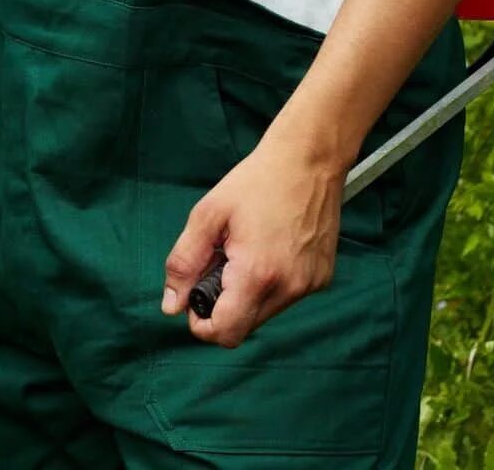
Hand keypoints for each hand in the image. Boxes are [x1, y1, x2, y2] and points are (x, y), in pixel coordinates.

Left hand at [160, 141, 346, 346]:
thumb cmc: (256, 182)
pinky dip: (270, 284)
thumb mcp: (207, 215)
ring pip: (265, 313)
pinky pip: (286, 297)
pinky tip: (268, 250)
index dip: (201, 324)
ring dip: (247, 294)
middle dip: (223, 306)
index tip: (195, 297)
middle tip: (219, 264)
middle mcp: (289, 288)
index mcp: (257, 275)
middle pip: (245, 327)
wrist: (309, 160)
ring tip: (245, 252)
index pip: (226, 333)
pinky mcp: (322, 278)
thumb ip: (184, 262)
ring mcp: (310, 285)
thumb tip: (171, 306)